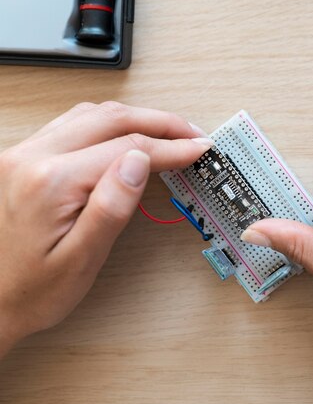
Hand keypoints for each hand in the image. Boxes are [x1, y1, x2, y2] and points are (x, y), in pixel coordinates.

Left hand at [0, 102, 212, 356]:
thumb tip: (139, 161)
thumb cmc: (35, 289)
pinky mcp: (24, 159)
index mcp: (50, 182)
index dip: (170, 146)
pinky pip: (74, 124)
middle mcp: (32, 157)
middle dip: (159, 122)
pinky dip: (109, 125)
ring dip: (135, 119)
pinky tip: (127, 137)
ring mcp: (24, 154)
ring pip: (92, 115)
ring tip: (167, 134)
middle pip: (110, 118)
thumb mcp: (82, 259)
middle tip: (192, 134)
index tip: (198, 149)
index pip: (125, 147)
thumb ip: (111, 206)